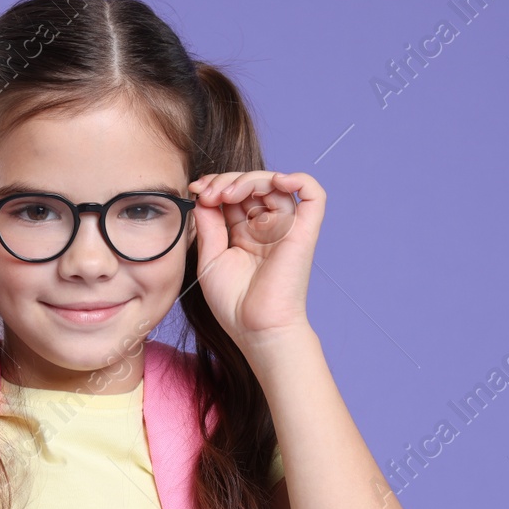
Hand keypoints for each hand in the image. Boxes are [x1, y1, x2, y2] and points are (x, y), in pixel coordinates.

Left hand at [188, 170, 323, 348]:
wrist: (256, 329)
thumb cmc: (234, 304)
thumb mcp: (210, 258)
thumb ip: (208, 225)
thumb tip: (202, 195)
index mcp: (245, 233)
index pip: (234, 195)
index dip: (216, 185)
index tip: (195, 191)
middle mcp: (267, 227)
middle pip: (253, 185)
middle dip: (227, 180)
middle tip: (207, 192)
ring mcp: (286, 227)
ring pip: (276, 183)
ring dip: (249, 179)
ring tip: (227, 194)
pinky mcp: (305, 231)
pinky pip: (313, 194)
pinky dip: (298, 179)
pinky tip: (276, 180)